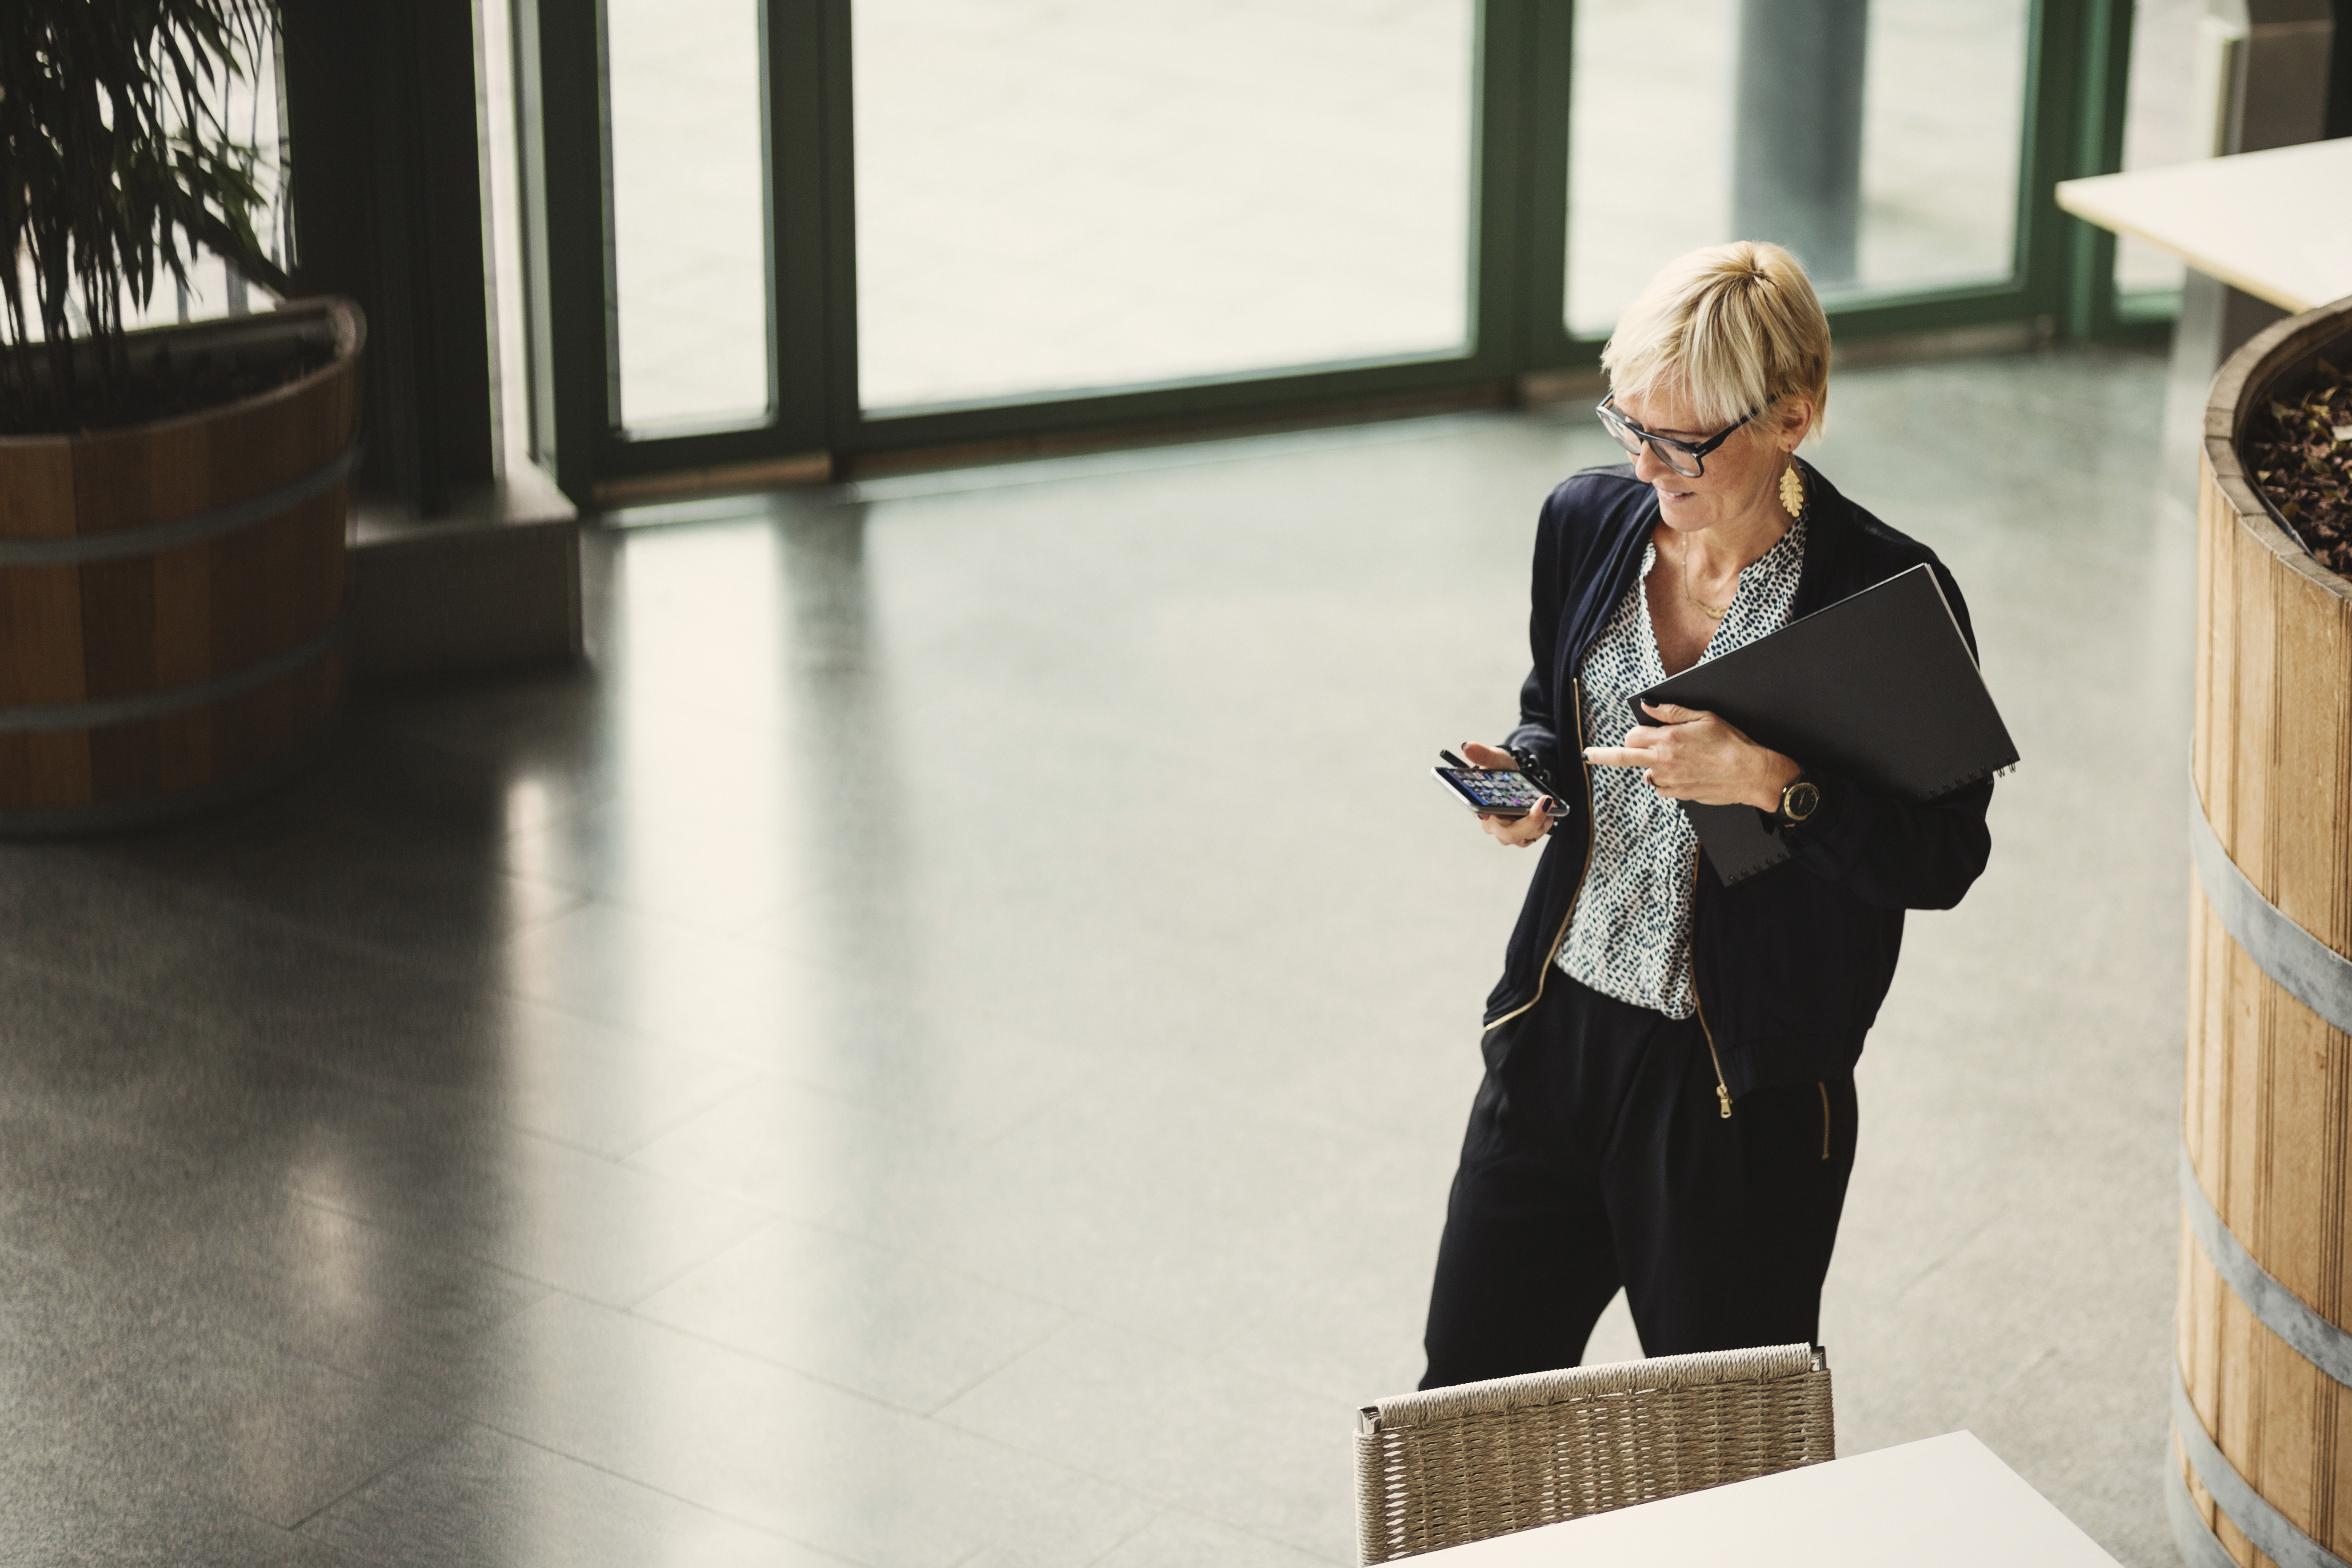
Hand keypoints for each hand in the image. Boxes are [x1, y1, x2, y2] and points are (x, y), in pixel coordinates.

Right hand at [1460, 741, 1553, 848]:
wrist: (1513, 777)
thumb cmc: (1501, 769)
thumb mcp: (1495, 759)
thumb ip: (1483, 755)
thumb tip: (1467, 747)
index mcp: (1479, 807)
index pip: (1482, 816)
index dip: (1493, 816)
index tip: (1503, 808)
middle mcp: (1492, 824)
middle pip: (1509, 834)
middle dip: (1530, 821)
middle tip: (1545, 801)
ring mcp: (1507, 832)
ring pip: (1524, 837)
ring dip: (1540, 822)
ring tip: (1547, 802)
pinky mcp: (1521, 834)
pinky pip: (1533, 836)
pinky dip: (1543, 824)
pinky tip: (1548, 810)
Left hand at [1581, 703, 1798, 810]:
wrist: (1750, 773)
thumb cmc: (1731, 742)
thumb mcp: (1704, 717)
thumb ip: (1670, 712)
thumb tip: (1646, 706)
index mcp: (1668, 738)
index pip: (1632, 736)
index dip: (1634, 734)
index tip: (1635, 734)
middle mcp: (1663, 760)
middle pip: (1623, 757)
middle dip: (1603, 755)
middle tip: (1588, 755)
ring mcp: (1669, 779)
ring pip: (1647, 773)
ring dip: (1653, 766)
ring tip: (1679, 760)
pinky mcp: (1678, 794)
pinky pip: (1661, 788)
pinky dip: (1666, 781)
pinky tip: (1685, 773)